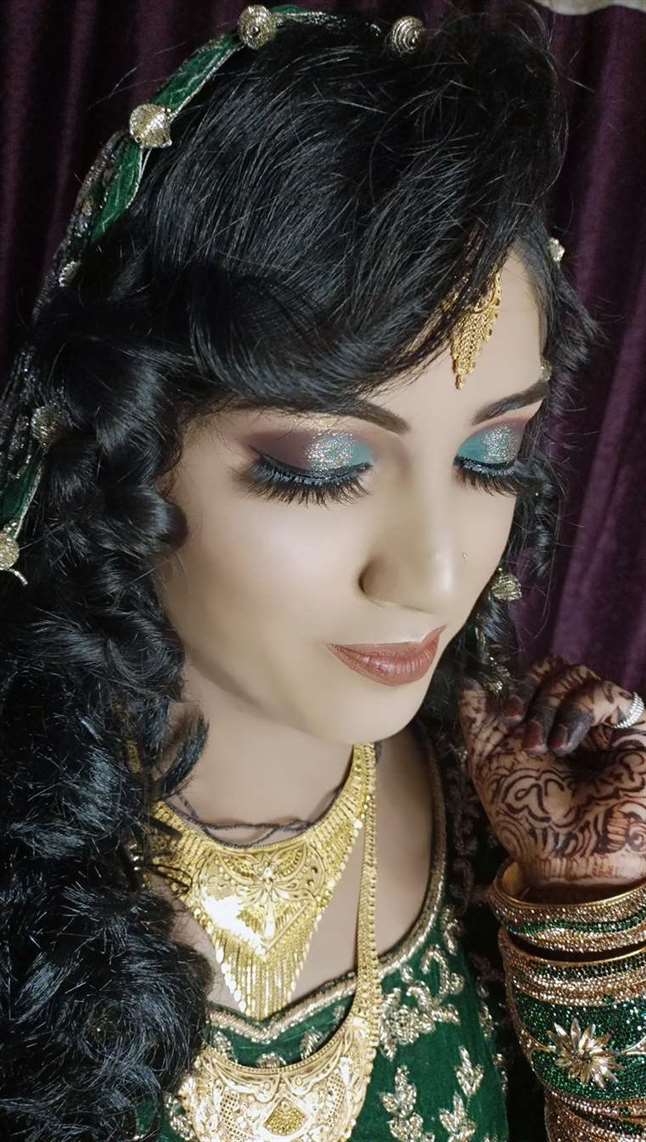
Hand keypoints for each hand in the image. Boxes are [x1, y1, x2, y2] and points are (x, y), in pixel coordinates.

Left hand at [458, 654, 645, 891]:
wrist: (567, 854)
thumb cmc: (526, 815)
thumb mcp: (488, 762)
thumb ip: (477, 718)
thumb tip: (468, 681)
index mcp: (546, 726)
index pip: (537, 678)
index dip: (519, 687)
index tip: (505, 716)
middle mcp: (578, 722)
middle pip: (558, 669)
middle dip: (533, 694)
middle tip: (523, 734)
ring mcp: (608, 726)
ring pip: (579, 676)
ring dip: (551, 706)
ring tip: (543, 746)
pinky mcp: (636, 731)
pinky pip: (609, 693)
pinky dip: (580, 710)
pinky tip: (566, 744)